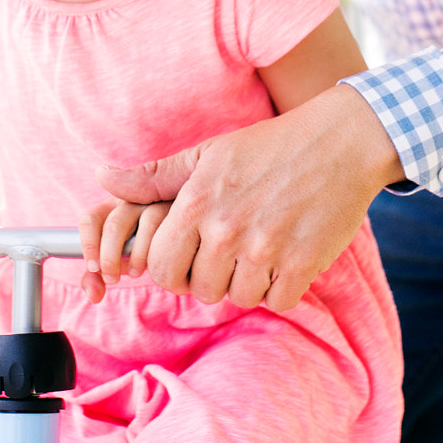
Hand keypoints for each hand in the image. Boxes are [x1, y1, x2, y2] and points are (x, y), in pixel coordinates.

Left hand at [77, 199, 171, 302]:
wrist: (178, 246)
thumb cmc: (142, 251)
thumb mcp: (118, 262)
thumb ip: (99, 276)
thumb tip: (94, 295)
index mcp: (111, 209)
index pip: (91, 219)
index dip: (89, 244)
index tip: (94, 268)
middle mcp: (132, 202)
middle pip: (114, 225)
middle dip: (109, 258)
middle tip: (112, 279)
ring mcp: (157, 204)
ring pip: (146, 224)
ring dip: (138, 256)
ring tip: (136, 273)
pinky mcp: (180, 211)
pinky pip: (172, 230)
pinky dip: (162, 251)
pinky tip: (160, 264)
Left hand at [96, 84, 402, 310]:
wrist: (341, 142)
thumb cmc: (269, 147)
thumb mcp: (207, 154)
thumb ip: (154, 176)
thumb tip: (102, 177)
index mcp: (198, 203)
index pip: (162, 268)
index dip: (175, 267)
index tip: (194, 253)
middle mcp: (227, 229)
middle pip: (200, 290)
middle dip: (213, 276)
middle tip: (233, 249)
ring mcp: (266, 249)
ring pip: (238, 297)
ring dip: (249, 281)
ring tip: (262, 247)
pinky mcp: (302, 263)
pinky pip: (277, 301)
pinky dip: (282, 286)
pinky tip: (287, 256)